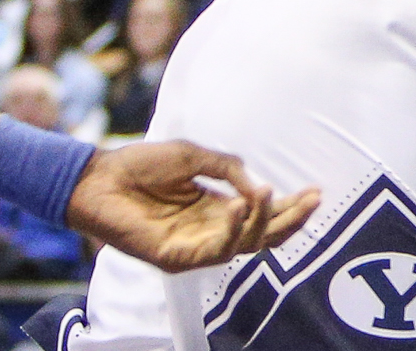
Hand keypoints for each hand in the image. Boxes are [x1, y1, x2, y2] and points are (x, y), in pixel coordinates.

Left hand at [66, 141, 320, 272]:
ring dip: (262, 221)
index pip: (262, 214)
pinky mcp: (177, 258)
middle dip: (290, 219)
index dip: (290, 205)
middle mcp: (211, 230)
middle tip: (312, 200)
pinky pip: (213, 251)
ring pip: (244, 245)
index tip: (316, 191)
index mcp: (217, 208)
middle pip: (262, 235)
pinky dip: (230, 229)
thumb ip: (228, 169)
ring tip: (270, 195)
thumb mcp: (194, 157)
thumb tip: (259, 185)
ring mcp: (195, 247)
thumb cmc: (140, 165)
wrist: (99, 177)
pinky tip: (238, 206)